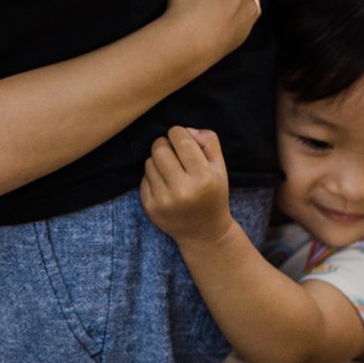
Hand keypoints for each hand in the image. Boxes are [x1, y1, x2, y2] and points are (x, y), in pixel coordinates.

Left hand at [140, 125, 235, 249]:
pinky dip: (152, 177)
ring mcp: (164, 200)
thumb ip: (208, 141)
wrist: (204, 232)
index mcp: (203, 177)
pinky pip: (143, 178)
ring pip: (149, 162)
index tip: (182, 139)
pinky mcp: (150, 207)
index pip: (181, 140)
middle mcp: (182, 190)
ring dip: (158, 161)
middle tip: (173, 152)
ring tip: (171, 171)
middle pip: (160, 148)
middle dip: (165, 144)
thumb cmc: (213, 193)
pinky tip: (165, 185)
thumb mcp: (220, 167)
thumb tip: (186, 130)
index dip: (179, 133)